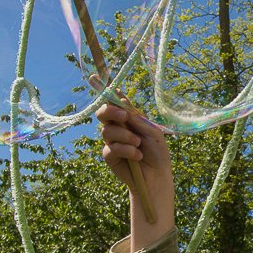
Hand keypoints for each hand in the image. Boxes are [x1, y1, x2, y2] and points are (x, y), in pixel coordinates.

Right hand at [95, 102, 175, 248]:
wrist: (157, 176)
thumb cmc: (158, 153)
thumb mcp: (153, 132)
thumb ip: (138, 120)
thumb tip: (124, 105)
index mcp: (129, 119)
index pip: (115, 102)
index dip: (106, 91)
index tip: (95, 77)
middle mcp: (118, 127)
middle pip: (103, 113)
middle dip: (110, 111)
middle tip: (124, 116)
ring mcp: (112, 141)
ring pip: (107, 131)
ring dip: (126, 136)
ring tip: (139, 144)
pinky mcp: (109, 156)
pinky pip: (111, 148)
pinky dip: (126, 150)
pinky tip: (137, 156)